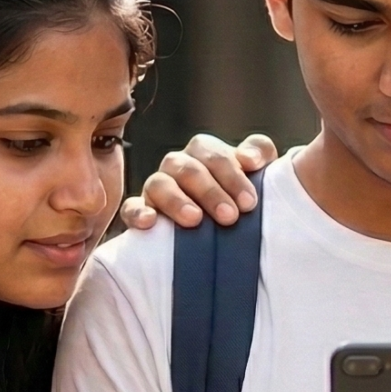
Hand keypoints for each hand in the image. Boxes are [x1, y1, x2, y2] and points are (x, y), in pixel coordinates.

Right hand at [117, 133, 278, 229]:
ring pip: (159, 184)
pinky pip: (131, 208)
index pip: (215, 154)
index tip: (250, 202)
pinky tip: (149, 222)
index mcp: (206, 153)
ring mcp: (157, 187)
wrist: (221, 238)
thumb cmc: (240, 200)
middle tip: (230, 217)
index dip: (232, 174)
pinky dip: (138, 212)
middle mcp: (179, 165)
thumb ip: (259, 155)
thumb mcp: (258, 176)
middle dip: (211, 192)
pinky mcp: (140, 211)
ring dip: (176, 200)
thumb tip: (250, 157)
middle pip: (189, 169)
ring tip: (195, 220)